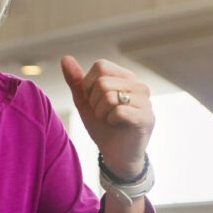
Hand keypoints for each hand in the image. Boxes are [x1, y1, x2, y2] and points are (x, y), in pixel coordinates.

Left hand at [60, 56, 154, 176]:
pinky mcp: (146, 118)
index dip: (88, 85)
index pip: (100, 66)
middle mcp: (139, 86)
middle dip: (94, 102)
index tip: (93, 100)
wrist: (115, 154)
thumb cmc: (102, 126)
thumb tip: (65, 58)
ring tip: (109, 120)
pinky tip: (117, 125)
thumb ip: (76, 80)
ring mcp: (146, 101)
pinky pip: (118, 111)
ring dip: (101, 112)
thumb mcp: (84, 102)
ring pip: (109, 96)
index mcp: (125, 78)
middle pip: (103, 82)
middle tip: (102, 114)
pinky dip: (110, 120)